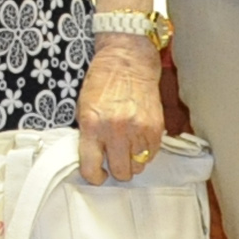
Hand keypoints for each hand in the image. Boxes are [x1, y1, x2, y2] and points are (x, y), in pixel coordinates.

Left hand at [76, 34, 165, 182]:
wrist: (128, 62)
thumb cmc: (102, 83)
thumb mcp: (83, 108)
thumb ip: (87, 136)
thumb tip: (92, 161)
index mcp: (93, 125)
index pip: (91, 167)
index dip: (94, 176)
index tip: (97, 174)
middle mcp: (116, 130)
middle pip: (120, 172)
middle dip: (116, 169)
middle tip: (113, 159)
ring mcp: (138, 130)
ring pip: (138, 167)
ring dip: (131, 161)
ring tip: (127, 146)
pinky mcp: (155, 128)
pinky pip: (152, 155)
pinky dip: (145, 152)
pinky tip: (138, 139)